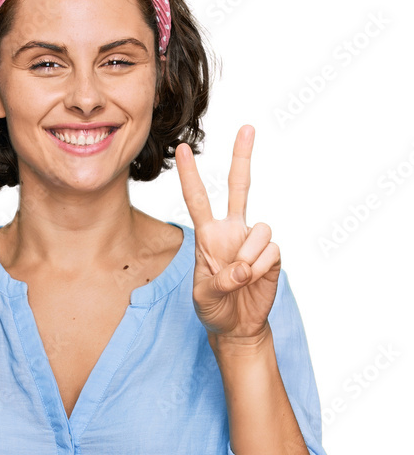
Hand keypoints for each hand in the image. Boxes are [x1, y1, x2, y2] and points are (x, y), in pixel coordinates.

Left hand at [176, 125, 280, 343]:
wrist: (238, 326)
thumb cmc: (214, 308)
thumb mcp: (203, 297)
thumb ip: (218, 282)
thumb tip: (242, 268)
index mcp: (208, 236)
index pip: (198, 200)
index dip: (190, 176)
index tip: (181, 150)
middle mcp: (233, 231)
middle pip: (240, 187)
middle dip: (243, 158)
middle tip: (247, 127)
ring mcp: (254, 241)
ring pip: (260, 230)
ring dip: (249, 257)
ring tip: (241, 278)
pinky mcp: (273, 254)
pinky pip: (271, 251)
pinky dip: (260, 268)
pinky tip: (254, 281)